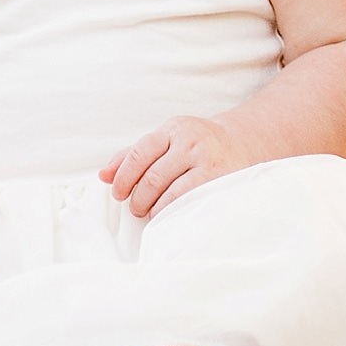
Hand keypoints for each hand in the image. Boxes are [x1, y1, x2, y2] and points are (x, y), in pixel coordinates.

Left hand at [100, 114, 252, 218]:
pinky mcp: (220, 182)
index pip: (139, 153)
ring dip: (155, 210)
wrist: (241, 142)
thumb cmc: (195, 145)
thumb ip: (133, 156)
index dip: (124, 177)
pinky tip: (171, 217)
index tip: (118, 194)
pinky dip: (174, 214)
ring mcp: (207, 162)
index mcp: (173, 129)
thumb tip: (103, 176)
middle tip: (136, 208)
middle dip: (138, 199)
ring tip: (152, 213)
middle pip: (153, 177)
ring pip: (171, 194)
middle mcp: (191, 142)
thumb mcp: (166, 141)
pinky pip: (190, 203)